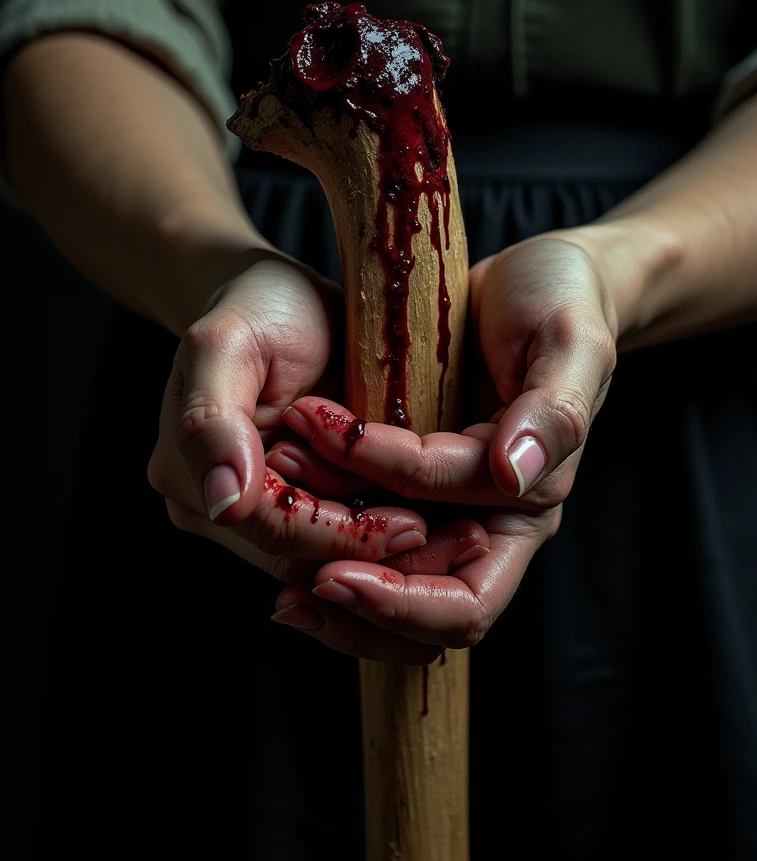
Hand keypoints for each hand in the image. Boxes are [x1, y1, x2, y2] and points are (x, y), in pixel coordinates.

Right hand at [147, 253, 443, 582]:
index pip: (274, 530)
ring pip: (328, 562)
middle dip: (380, 553)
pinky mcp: (302, 505)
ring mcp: (260, 512)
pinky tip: (446, 524)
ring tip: (463, 538)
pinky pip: (345, 541)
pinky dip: (392, 536)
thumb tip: (225, 505)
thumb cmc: (256, 307)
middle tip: (460, 540)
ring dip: (394, 555)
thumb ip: (210, 422)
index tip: (413, 526)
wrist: (282, 298)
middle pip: (302, 559)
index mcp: (190, 475)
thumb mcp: (226, 343)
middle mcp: (219, 507)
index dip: (343, 536)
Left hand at [264, 233, 617, 658]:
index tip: (332, 568)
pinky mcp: (410, 467)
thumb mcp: (572, 342)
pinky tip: (276, 496)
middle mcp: (487, 515)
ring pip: (383, 568)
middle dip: (351, 595)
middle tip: (281, 584)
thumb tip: (514, 476)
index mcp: (530, 504)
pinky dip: (322, 513)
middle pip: (419, 606)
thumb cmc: (562, 300)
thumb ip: (555, 411)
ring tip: (262, 516)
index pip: (463, 585)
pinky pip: (363, 511)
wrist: (534, 273)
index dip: (401, 598)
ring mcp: (444, 494)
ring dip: (322, 555)